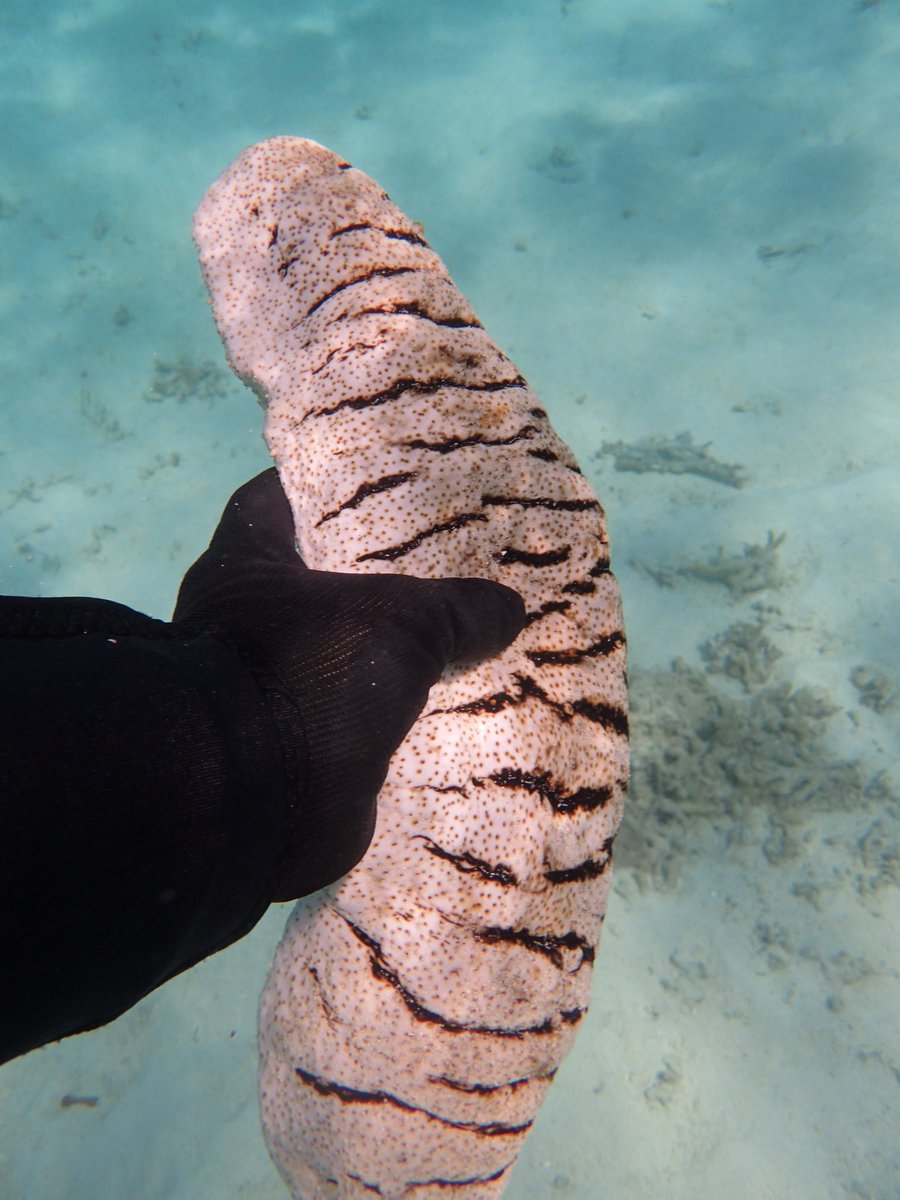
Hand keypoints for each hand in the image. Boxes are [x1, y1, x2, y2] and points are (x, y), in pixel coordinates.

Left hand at [174, 469, 524, 898]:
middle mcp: (246, 624)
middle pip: (317, 581)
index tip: (372, 476)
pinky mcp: (297, 751)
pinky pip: (355, 721)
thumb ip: (457, 607)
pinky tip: (453, 709)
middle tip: (444, 562)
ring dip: (390, 654)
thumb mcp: (400, 620)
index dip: (319, 483)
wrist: (258, 804)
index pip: (273, 500)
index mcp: (246, 567)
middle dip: (374, 576)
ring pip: (341, 655)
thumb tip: (508, 607)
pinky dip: (395, 718)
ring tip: (464, 635)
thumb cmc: (309, 674)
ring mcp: (269, 691)